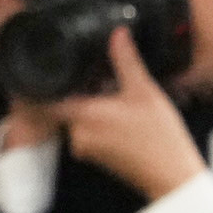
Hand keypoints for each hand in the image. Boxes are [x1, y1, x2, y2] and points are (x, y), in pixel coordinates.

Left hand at [54, 26, 209, 202]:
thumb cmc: (160, 139)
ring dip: (92, 106)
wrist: (172, 177)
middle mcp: (78, 134)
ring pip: (78, 118)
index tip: (44, 71)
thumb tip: (117, 36)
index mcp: (83, 115)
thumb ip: (126, 60)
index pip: (44, 98)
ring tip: (118, 99)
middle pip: (65, 105)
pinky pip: (89, 132)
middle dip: (81, 91)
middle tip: (102, 80)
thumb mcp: (144, 91)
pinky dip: (100, 121)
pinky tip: (124, 117)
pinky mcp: (97, 157)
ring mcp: (86, 148)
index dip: (41, 83)